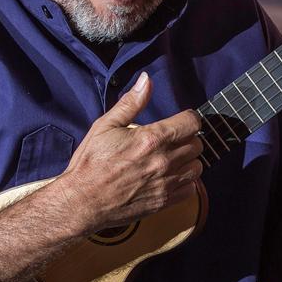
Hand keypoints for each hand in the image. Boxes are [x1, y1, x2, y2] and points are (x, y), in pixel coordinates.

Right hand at [57, 72, 203, 232]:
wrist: (82, 201)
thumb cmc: (91, 163)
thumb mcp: (105, 126)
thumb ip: (131, 103)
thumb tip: (147, 80)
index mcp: (152, 138)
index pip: (192, 122)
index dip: (188, 118)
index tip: (180, 121)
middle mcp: (164, 160)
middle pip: (197, 143)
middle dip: (187, 138)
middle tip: (171, 140)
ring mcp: (166, 183)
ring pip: (198, 166)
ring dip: (188, 160)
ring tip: (172, 159)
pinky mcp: (165, 201)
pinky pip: (191, 188)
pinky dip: (186, 182)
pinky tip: (171, 177)